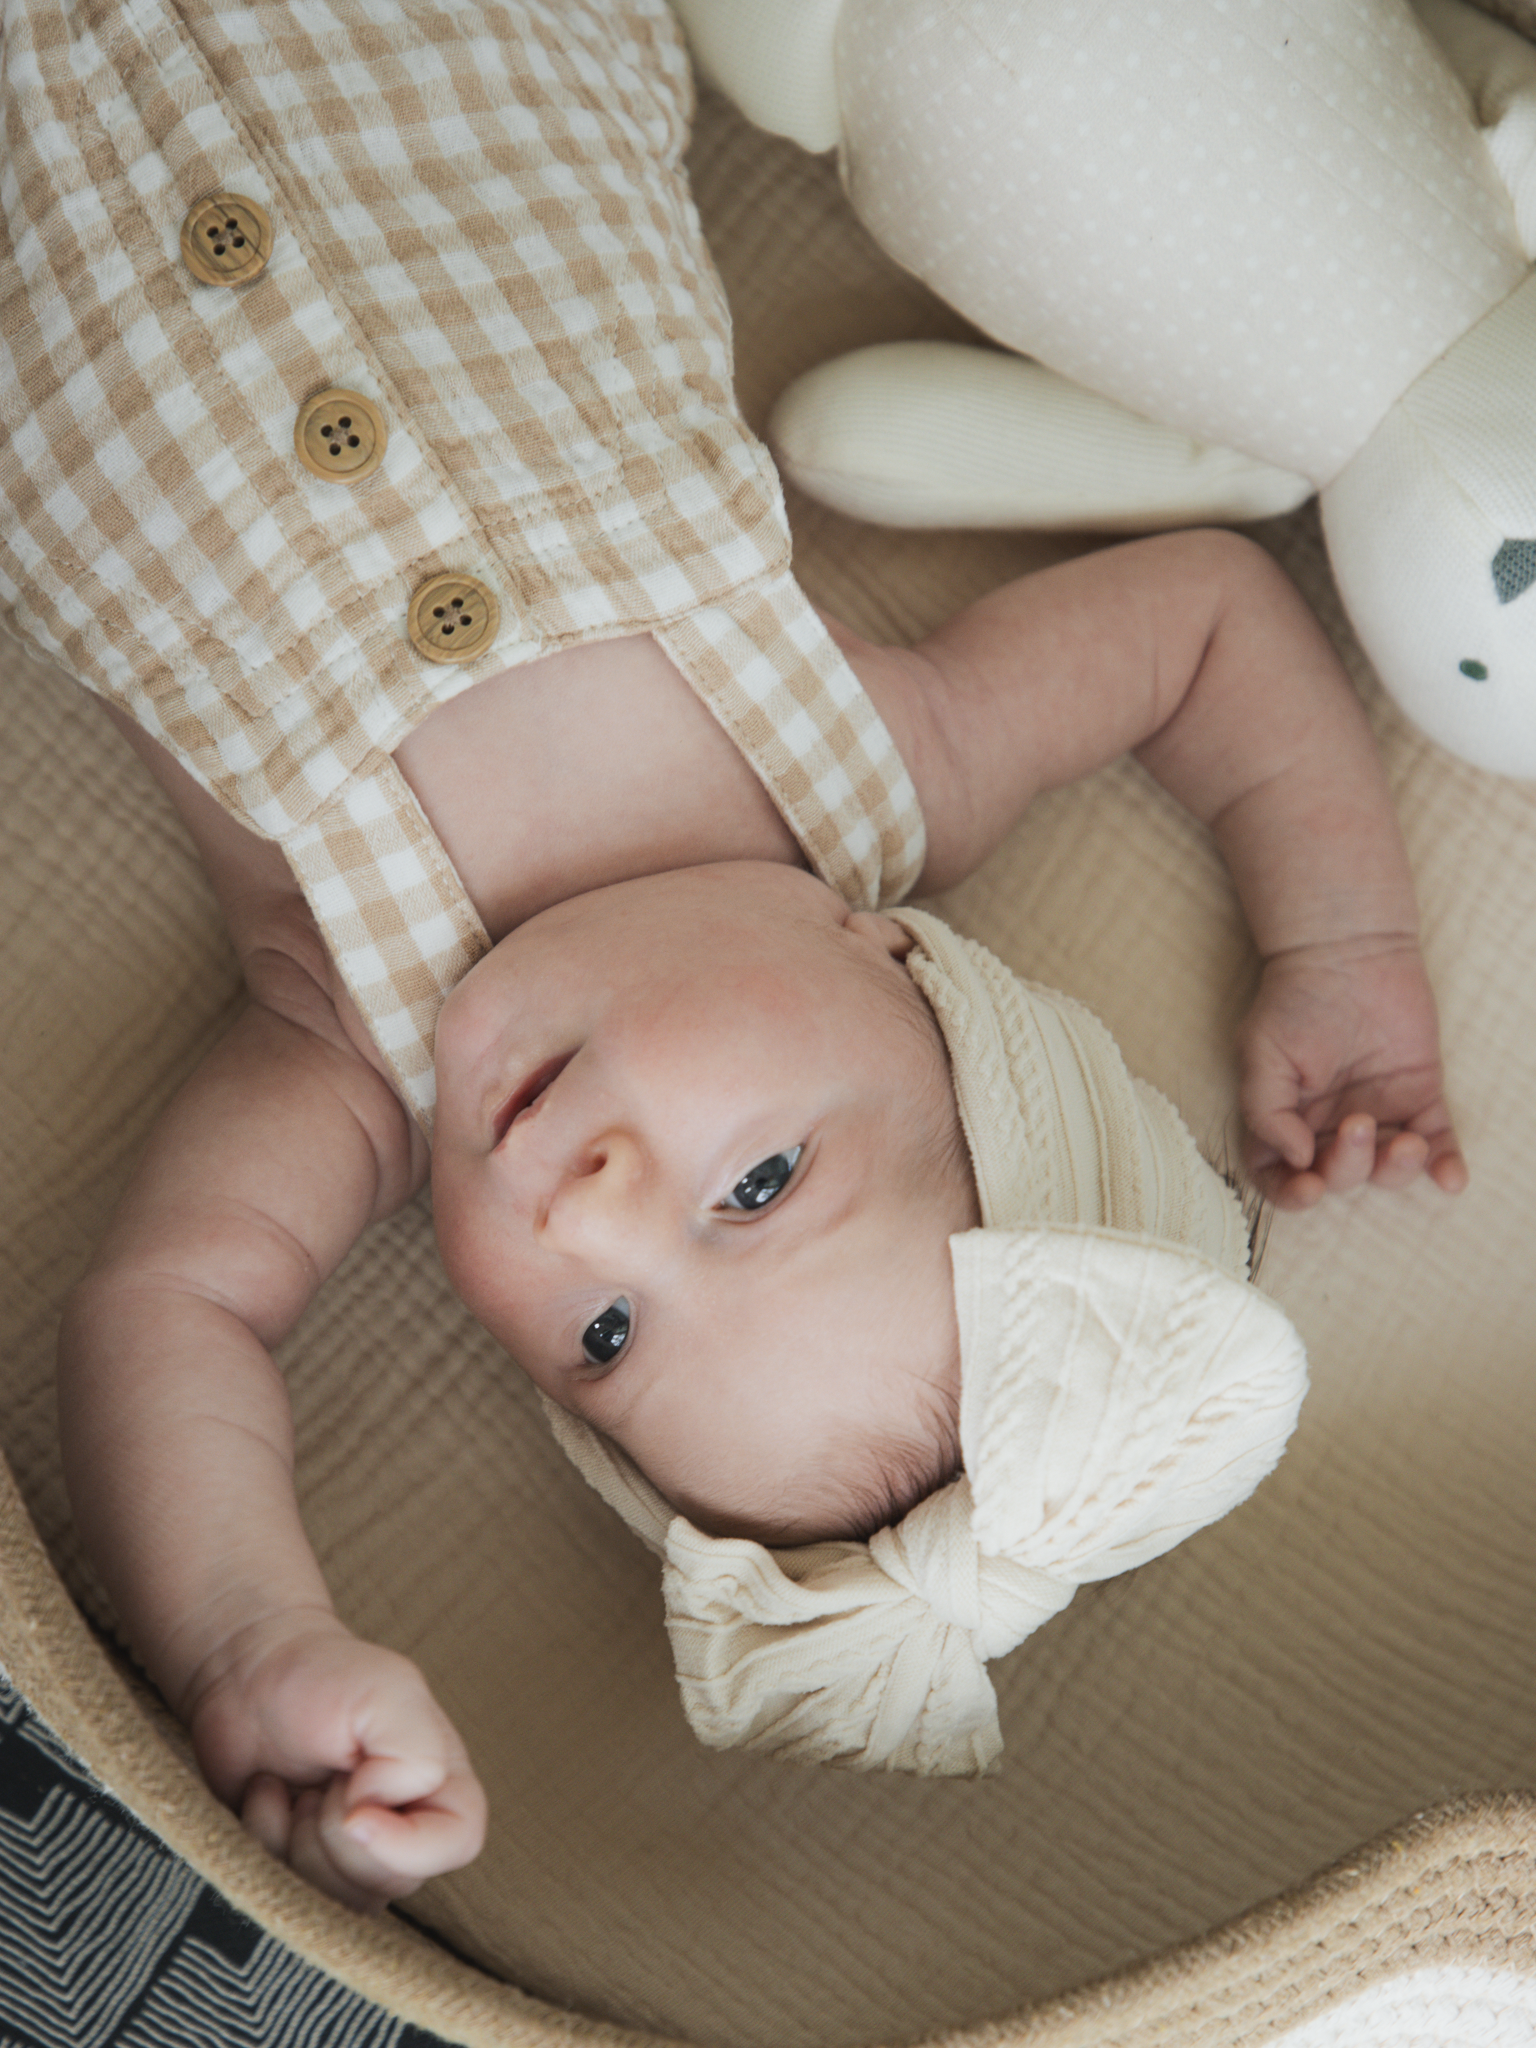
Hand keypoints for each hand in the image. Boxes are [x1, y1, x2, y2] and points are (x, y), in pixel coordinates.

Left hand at [184, 1609, 486, 1911]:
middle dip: (336, 1831)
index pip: (458, 1845)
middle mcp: (404, 1831)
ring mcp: (349, 1861)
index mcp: (441, 1785)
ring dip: (297, 1838)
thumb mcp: (388, 1691)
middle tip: (326, 1776)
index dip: (406, 1843)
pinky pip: (280, 1896)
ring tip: (296, 1785)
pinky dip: (263, 1839)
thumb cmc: (325, 1676)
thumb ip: (415, 1756)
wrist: (251, 1674)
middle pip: (387, 1881)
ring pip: (333, 1903)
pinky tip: (268, 1796)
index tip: (355, 1808)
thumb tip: (372, 1821)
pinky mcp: (297, 1874)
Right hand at [1237, 934, 1466, 1211]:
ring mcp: (1377, 1114)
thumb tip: (1295, 1159)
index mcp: (1285, 1120)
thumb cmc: (1295, 1000)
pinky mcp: (1420, 1097)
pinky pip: (1438, 1143)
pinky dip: (1445, 1166)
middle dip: (1348, 1164)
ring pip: (1386, 1170)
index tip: (1308, 1186)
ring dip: (1395, 1170)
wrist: (1348, 951)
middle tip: (1356, 1123)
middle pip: (1337, 1175)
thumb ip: (1266, 1112)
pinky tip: (1450, 1177)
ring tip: (1406, 1142)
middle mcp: (1328, 1126)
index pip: (1280, 1176)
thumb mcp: (1259, 1054)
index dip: (1290, 1194)